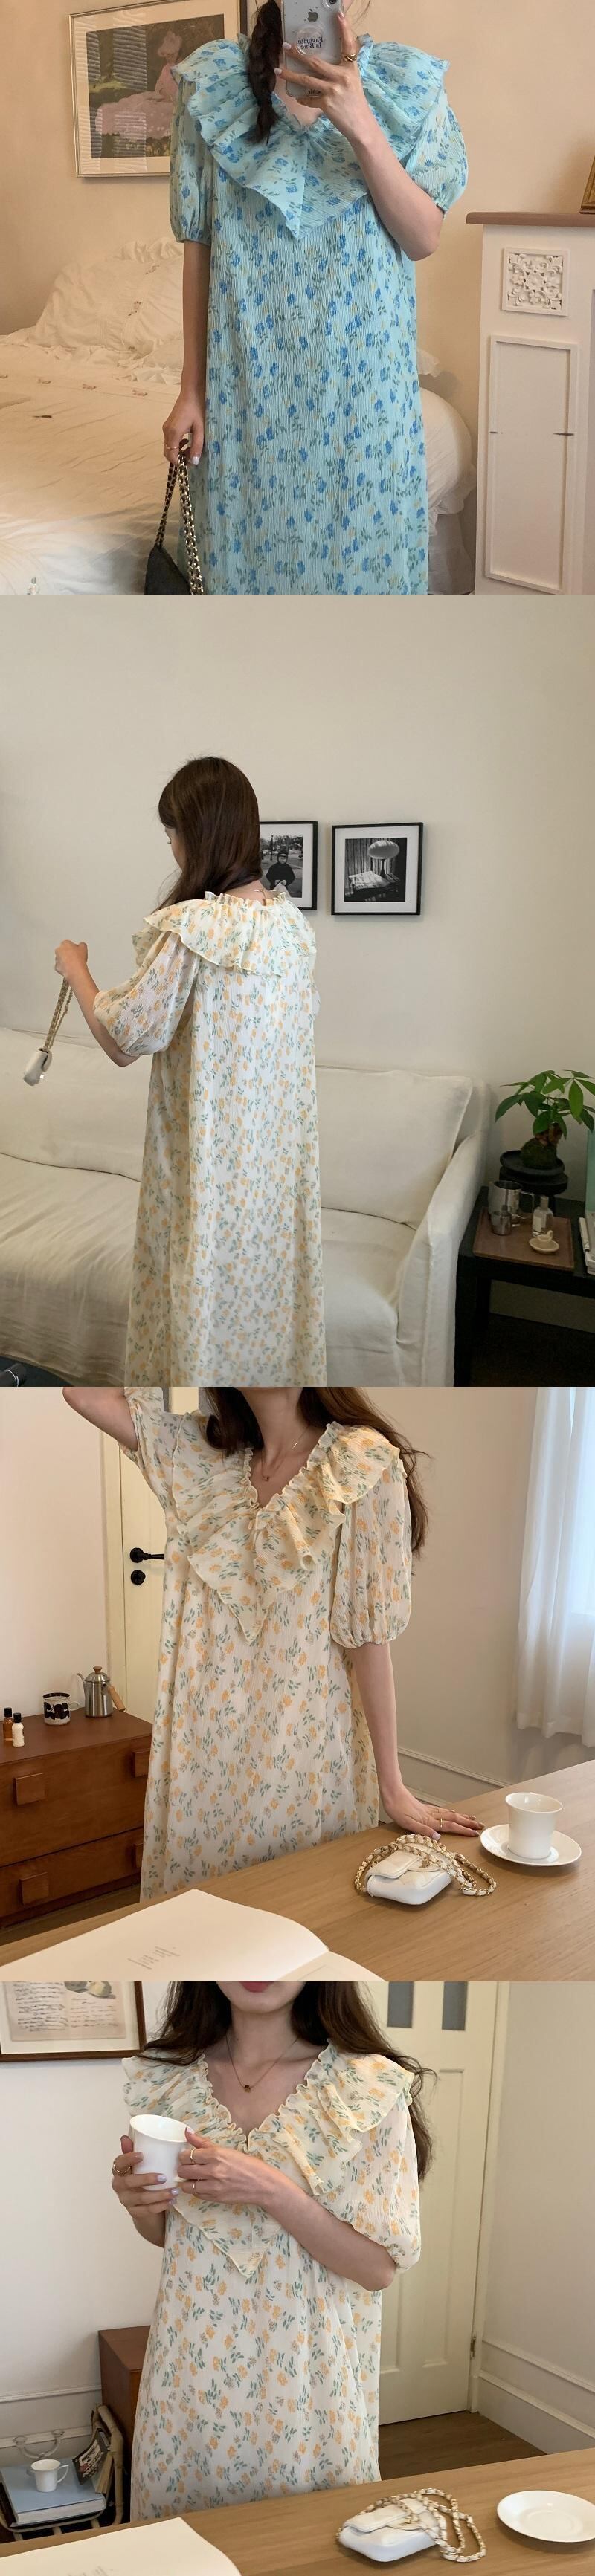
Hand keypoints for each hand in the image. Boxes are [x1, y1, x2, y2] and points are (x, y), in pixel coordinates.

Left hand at [54, 940, 87, 983]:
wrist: (75, 971)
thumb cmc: (78, 959)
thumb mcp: (84, 948)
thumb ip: (81, 945)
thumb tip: (81, 945)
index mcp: (65, 943)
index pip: (68, 943)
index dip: (73, 947)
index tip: (77, 950)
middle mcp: (59, 950)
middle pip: (63, 950)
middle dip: (68, 953)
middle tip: (75, 957)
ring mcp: (57, 959)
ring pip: (61, 958)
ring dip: (65, 960)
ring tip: (73, 963)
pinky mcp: (57, 967)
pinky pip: (61, 966)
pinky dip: (64, 967)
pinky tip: (70, 968)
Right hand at [111, 2133, 177, 2217]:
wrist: (144, 2209)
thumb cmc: (143, 2182)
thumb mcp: (141, 2167)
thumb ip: (137, 2151)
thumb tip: (126, 2136)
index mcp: (119, 2171)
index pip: (119, 2163)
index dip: (128, 2158)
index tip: (141, 2155)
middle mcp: (120, 2186)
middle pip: (130, 2182)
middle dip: (147, 2179)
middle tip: (164, 2177)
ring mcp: (126, 2201)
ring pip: (142, 2198)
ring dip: (160, 2195)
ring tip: (175, 2191)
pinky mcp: (135, 2213)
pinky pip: (148, 2210)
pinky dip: (161, 2206)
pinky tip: (171, 2202)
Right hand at [163, 389, 204, 467]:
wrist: (191, 392)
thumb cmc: (197, 408)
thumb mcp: (200, 429)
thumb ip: (197, 446)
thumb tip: (194, 462)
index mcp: (174, 433)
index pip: (171, 455)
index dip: (180, 463)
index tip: (190, 463)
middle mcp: (166, 431)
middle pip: (168, 453)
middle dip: (178, 458)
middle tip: (191, 456)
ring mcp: (166, 428)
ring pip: (168, 447)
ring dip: (178, 452)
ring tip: (191, 448)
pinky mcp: (167, 425)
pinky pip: (169, 441)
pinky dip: (176, 445)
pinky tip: (186, 441)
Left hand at [177, 2129, 274, 2207]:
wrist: (262, 2185)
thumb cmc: (247, 2164)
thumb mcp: (227, 2150)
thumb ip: (204, 2143)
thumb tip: (187, 2132)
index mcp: (216, 2155)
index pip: (187, 2155)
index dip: (184, 2155)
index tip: (187, 2155)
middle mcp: (212, 2170)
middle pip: (183, 2170)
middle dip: (183, 2167)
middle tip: (189, 2166)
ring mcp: (213, 2186)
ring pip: (186, 2185)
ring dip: (187, 2180)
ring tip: (194, 2177)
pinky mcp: (214, 2198)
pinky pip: (196, 2194)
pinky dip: (195, 2190)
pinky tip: (202, 2184)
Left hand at [276, 9, 371, 146]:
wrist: (361, 125)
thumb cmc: (356, 102)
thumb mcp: (353, 81)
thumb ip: (342, 69)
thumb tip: (325, 62)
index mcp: (350, 68)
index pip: (348, 45)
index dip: (344, 29)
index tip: (338, 15)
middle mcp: (341, 76)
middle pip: (315, 62)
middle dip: (297, 54)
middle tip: (285, 46)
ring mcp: (333, 90)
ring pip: (306, 79)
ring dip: (290, 75)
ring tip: (278, 71)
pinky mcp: (327, 104)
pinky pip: (309, 99)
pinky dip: (302, 98)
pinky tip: (296, 95)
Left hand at [382, 1785, 481, 1840]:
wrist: (391, 1793)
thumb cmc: (396, 1809)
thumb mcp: (406, 1823)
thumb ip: (422, 1830)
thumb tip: (438, 1837)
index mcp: (428, 1821)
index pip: (450, 1827)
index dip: (463, 1830)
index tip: (475, 1834)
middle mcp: (432, 1815)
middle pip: (454, 1819)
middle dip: (468, 1823)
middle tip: (481, 1826)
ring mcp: (430, 1810)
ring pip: (450, 1814)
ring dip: (463, 1817)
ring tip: (473, 1819)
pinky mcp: (426, 1808)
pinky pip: (444, 1811)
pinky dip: (452, 1813)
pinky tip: (454, 1814)